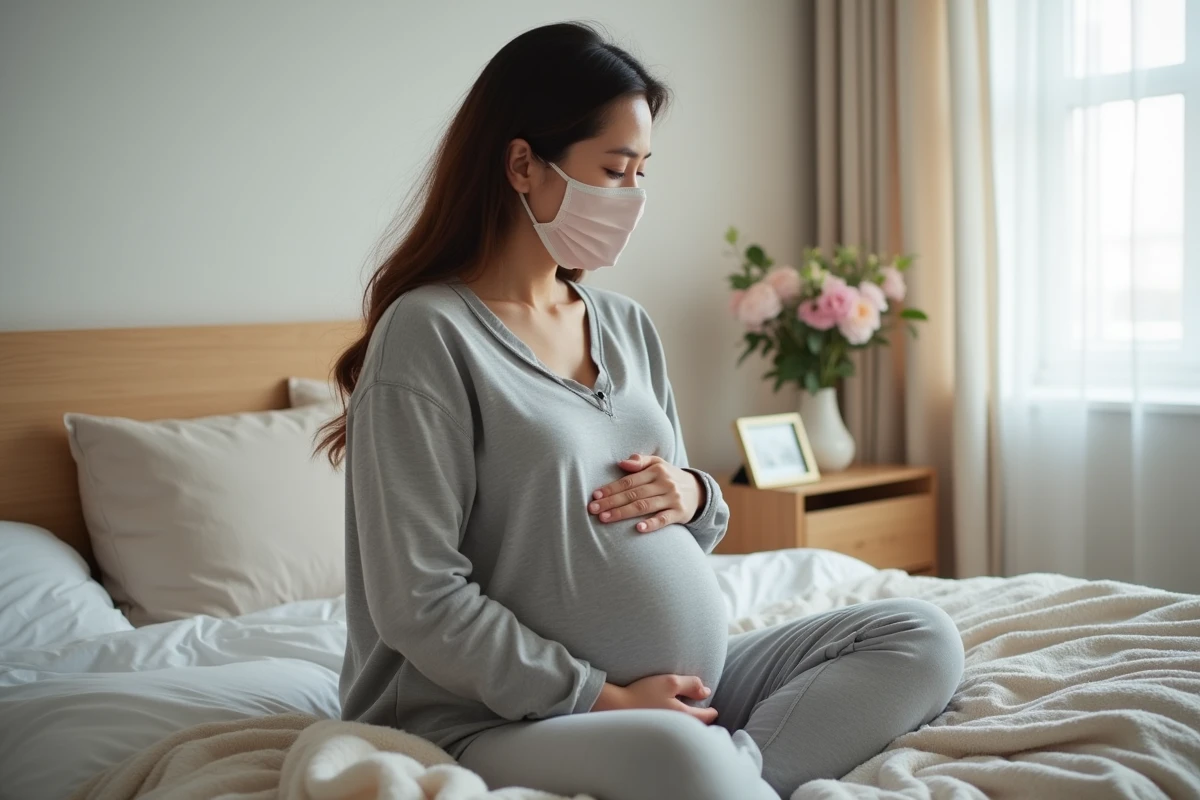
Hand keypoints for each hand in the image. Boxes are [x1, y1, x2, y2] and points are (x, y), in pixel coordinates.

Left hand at [588, 454, 704, 533]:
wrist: (698, 491)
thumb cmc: (669, 477)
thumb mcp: (658, 464)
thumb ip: (640, 461)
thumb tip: (621, 462)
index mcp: (656, 470)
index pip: (629, 480)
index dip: (611, 488)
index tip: (595, 496)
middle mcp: (664, 483)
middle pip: (633, 494)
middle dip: (612, 502)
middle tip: (593, 510)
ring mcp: (672, 498)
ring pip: (644, 506)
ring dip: (623, 513)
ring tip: (606, 518)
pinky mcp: (679, 513)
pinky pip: (664, 519)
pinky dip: (651, 524)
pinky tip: (638, 529)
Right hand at [591, 675, 717, 723]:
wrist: (614, 708)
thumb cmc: (642, 694)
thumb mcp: (669, 682)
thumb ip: (690, 685)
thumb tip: (706, 691)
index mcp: (683, 716)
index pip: (705, 717)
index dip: (711, 712)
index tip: (714, 710)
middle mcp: (676, 728)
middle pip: (695, 728)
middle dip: (702, 723)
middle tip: (705, 717)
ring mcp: (664, 733)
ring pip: (683, 731)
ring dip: (688, 726)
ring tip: (688, 719)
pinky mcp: (653, 734)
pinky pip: (671, 733)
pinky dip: (675, 728)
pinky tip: (669, 722)